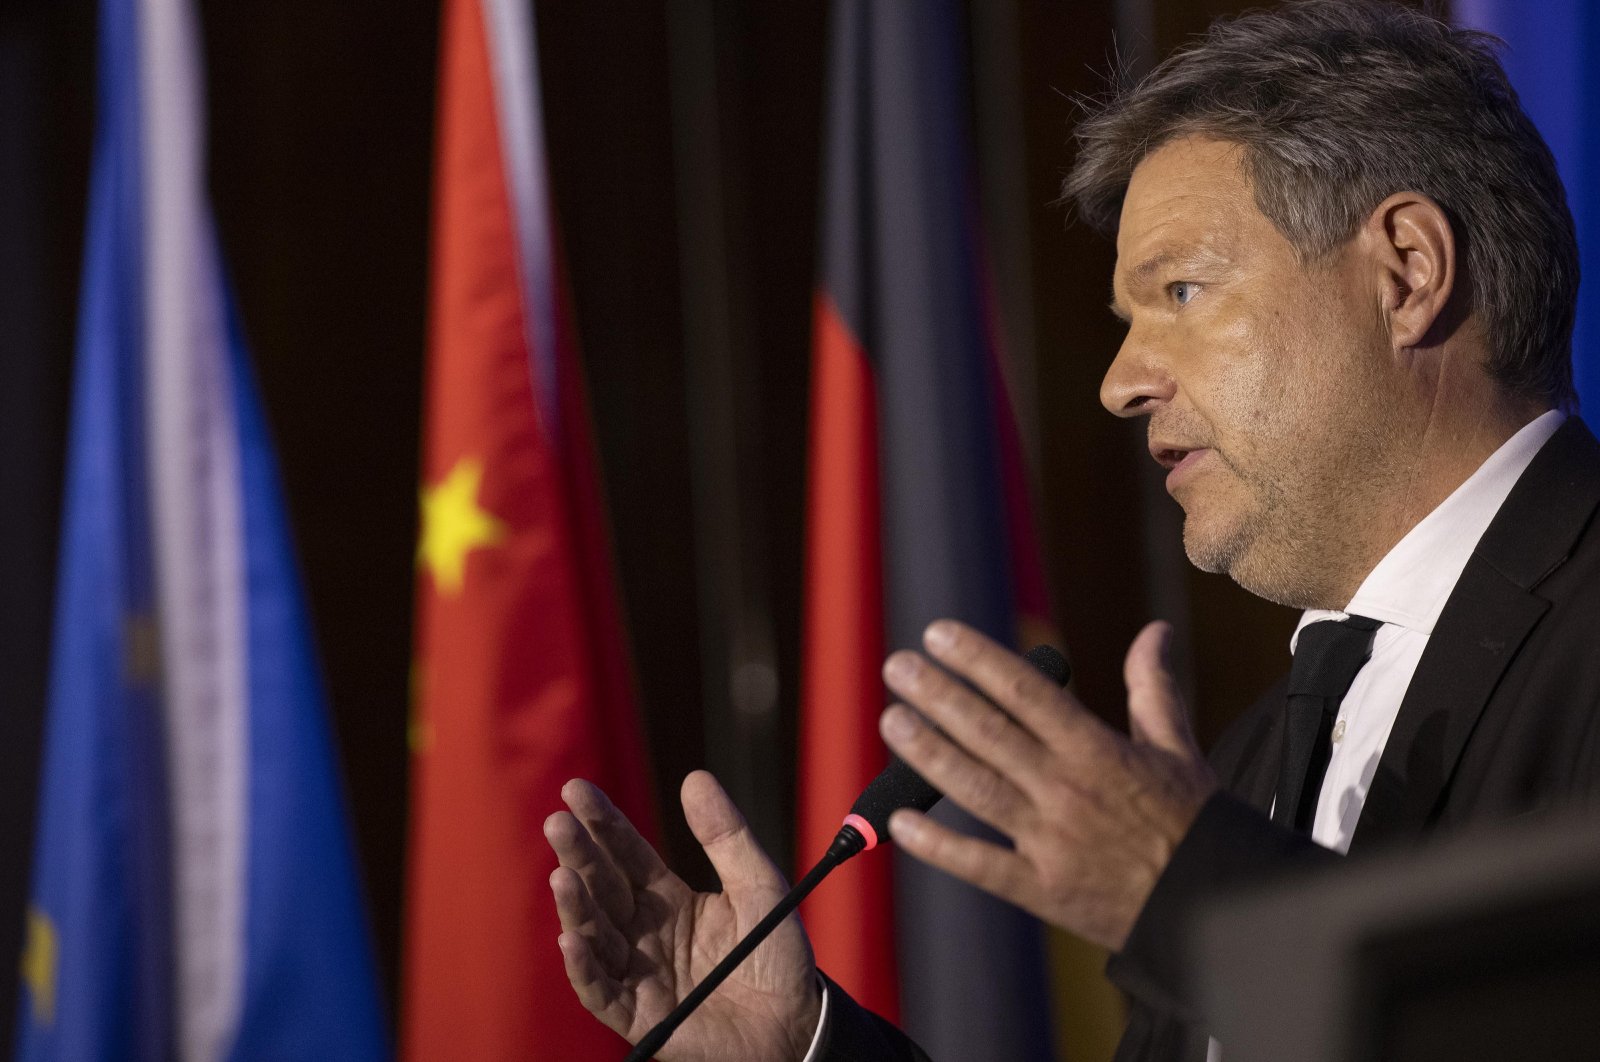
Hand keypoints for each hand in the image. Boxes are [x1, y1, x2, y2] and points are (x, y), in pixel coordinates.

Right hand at [545, 772, 821, 1060]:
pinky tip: (571, 940)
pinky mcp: (640, 1017)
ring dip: (575, 907)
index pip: (626, 854)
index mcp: (668, 900)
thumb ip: (727, 836)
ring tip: (562, 876)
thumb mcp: (759, 885)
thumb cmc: (777, 956)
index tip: (575, 788)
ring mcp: (639, 974)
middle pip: (603, 888)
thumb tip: (695, 777)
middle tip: (558, 822)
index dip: (602, 823)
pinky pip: (602, 992)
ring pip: (595, 936)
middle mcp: (644, 933)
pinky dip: (584, 968)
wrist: (797, 1026)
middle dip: (579, 855)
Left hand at [879, 619, 1216, 950]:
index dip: (977, 660)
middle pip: (988, 732)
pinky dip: (937, 845)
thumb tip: (1154, 631)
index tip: (937, 634)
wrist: (1214, 908)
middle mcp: (1066, 789)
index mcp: (1096, 749)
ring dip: (927, 753)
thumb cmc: (1192, 822)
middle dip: (938, 695)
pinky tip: (900, 820)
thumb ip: (1153, 687)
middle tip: (897, 667)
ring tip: (892, 720)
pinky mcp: (1041, 889)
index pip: (1025, 692)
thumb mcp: (1177, 747)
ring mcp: (1050, 841)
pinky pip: (980, 865)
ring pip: (974, 789)